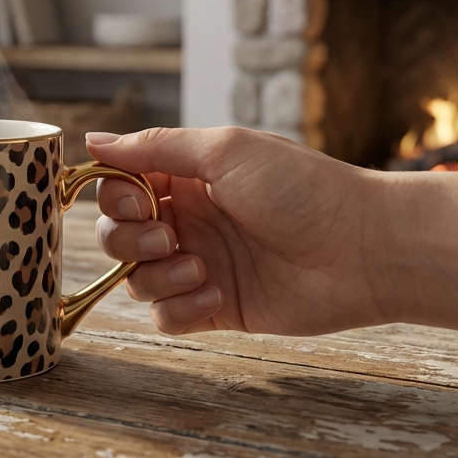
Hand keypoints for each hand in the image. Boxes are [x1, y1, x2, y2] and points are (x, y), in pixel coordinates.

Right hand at [87, 127, 390, 336]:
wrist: (364, 248)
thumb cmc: (304, 189)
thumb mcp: (225, 151)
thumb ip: (155, 148)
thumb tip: (93, 141)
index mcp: (187, 178)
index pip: (119, 187)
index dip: (116, 196)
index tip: (141, 201)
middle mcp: (189, 220)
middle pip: (116, 235)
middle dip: (127, 240)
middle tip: (169, 238)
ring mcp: (201, 265)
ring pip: (136, 278)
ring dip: (156, 275)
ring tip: (202, 268)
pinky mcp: (217, 307)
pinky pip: (166, 316)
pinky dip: (178, 308)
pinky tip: (215, 294)